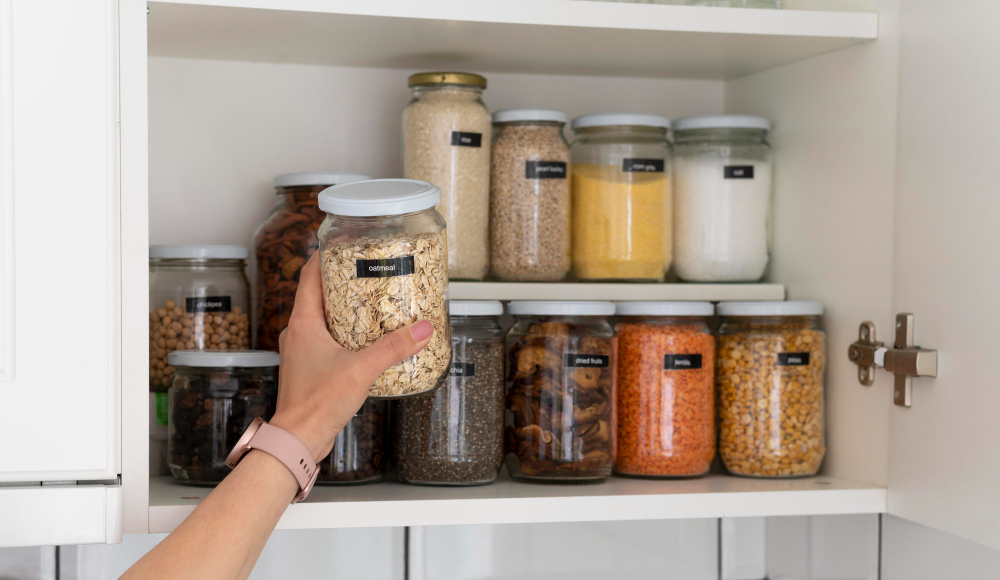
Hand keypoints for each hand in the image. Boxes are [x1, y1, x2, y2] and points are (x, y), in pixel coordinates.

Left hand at [268, 253, 433, 460]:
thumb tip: (421, 329)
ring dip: (346, 310)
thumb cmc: (315, 405)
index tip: (345, 245)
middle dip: (344, 283)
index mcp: (303, 322)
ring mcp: (302, 351)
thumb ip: (393, 348)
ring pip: (323, 319)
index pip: (309, 275)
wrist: (298, 440)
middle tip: (369, 273)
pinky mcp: (310, 368)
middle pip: (318, 294)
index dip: (325, 256)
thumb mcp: (361, 370)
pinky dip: (346, 334)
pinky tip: (367, 341)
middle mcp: (298, 333)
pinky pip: (328, 340)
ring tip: (373, 305)